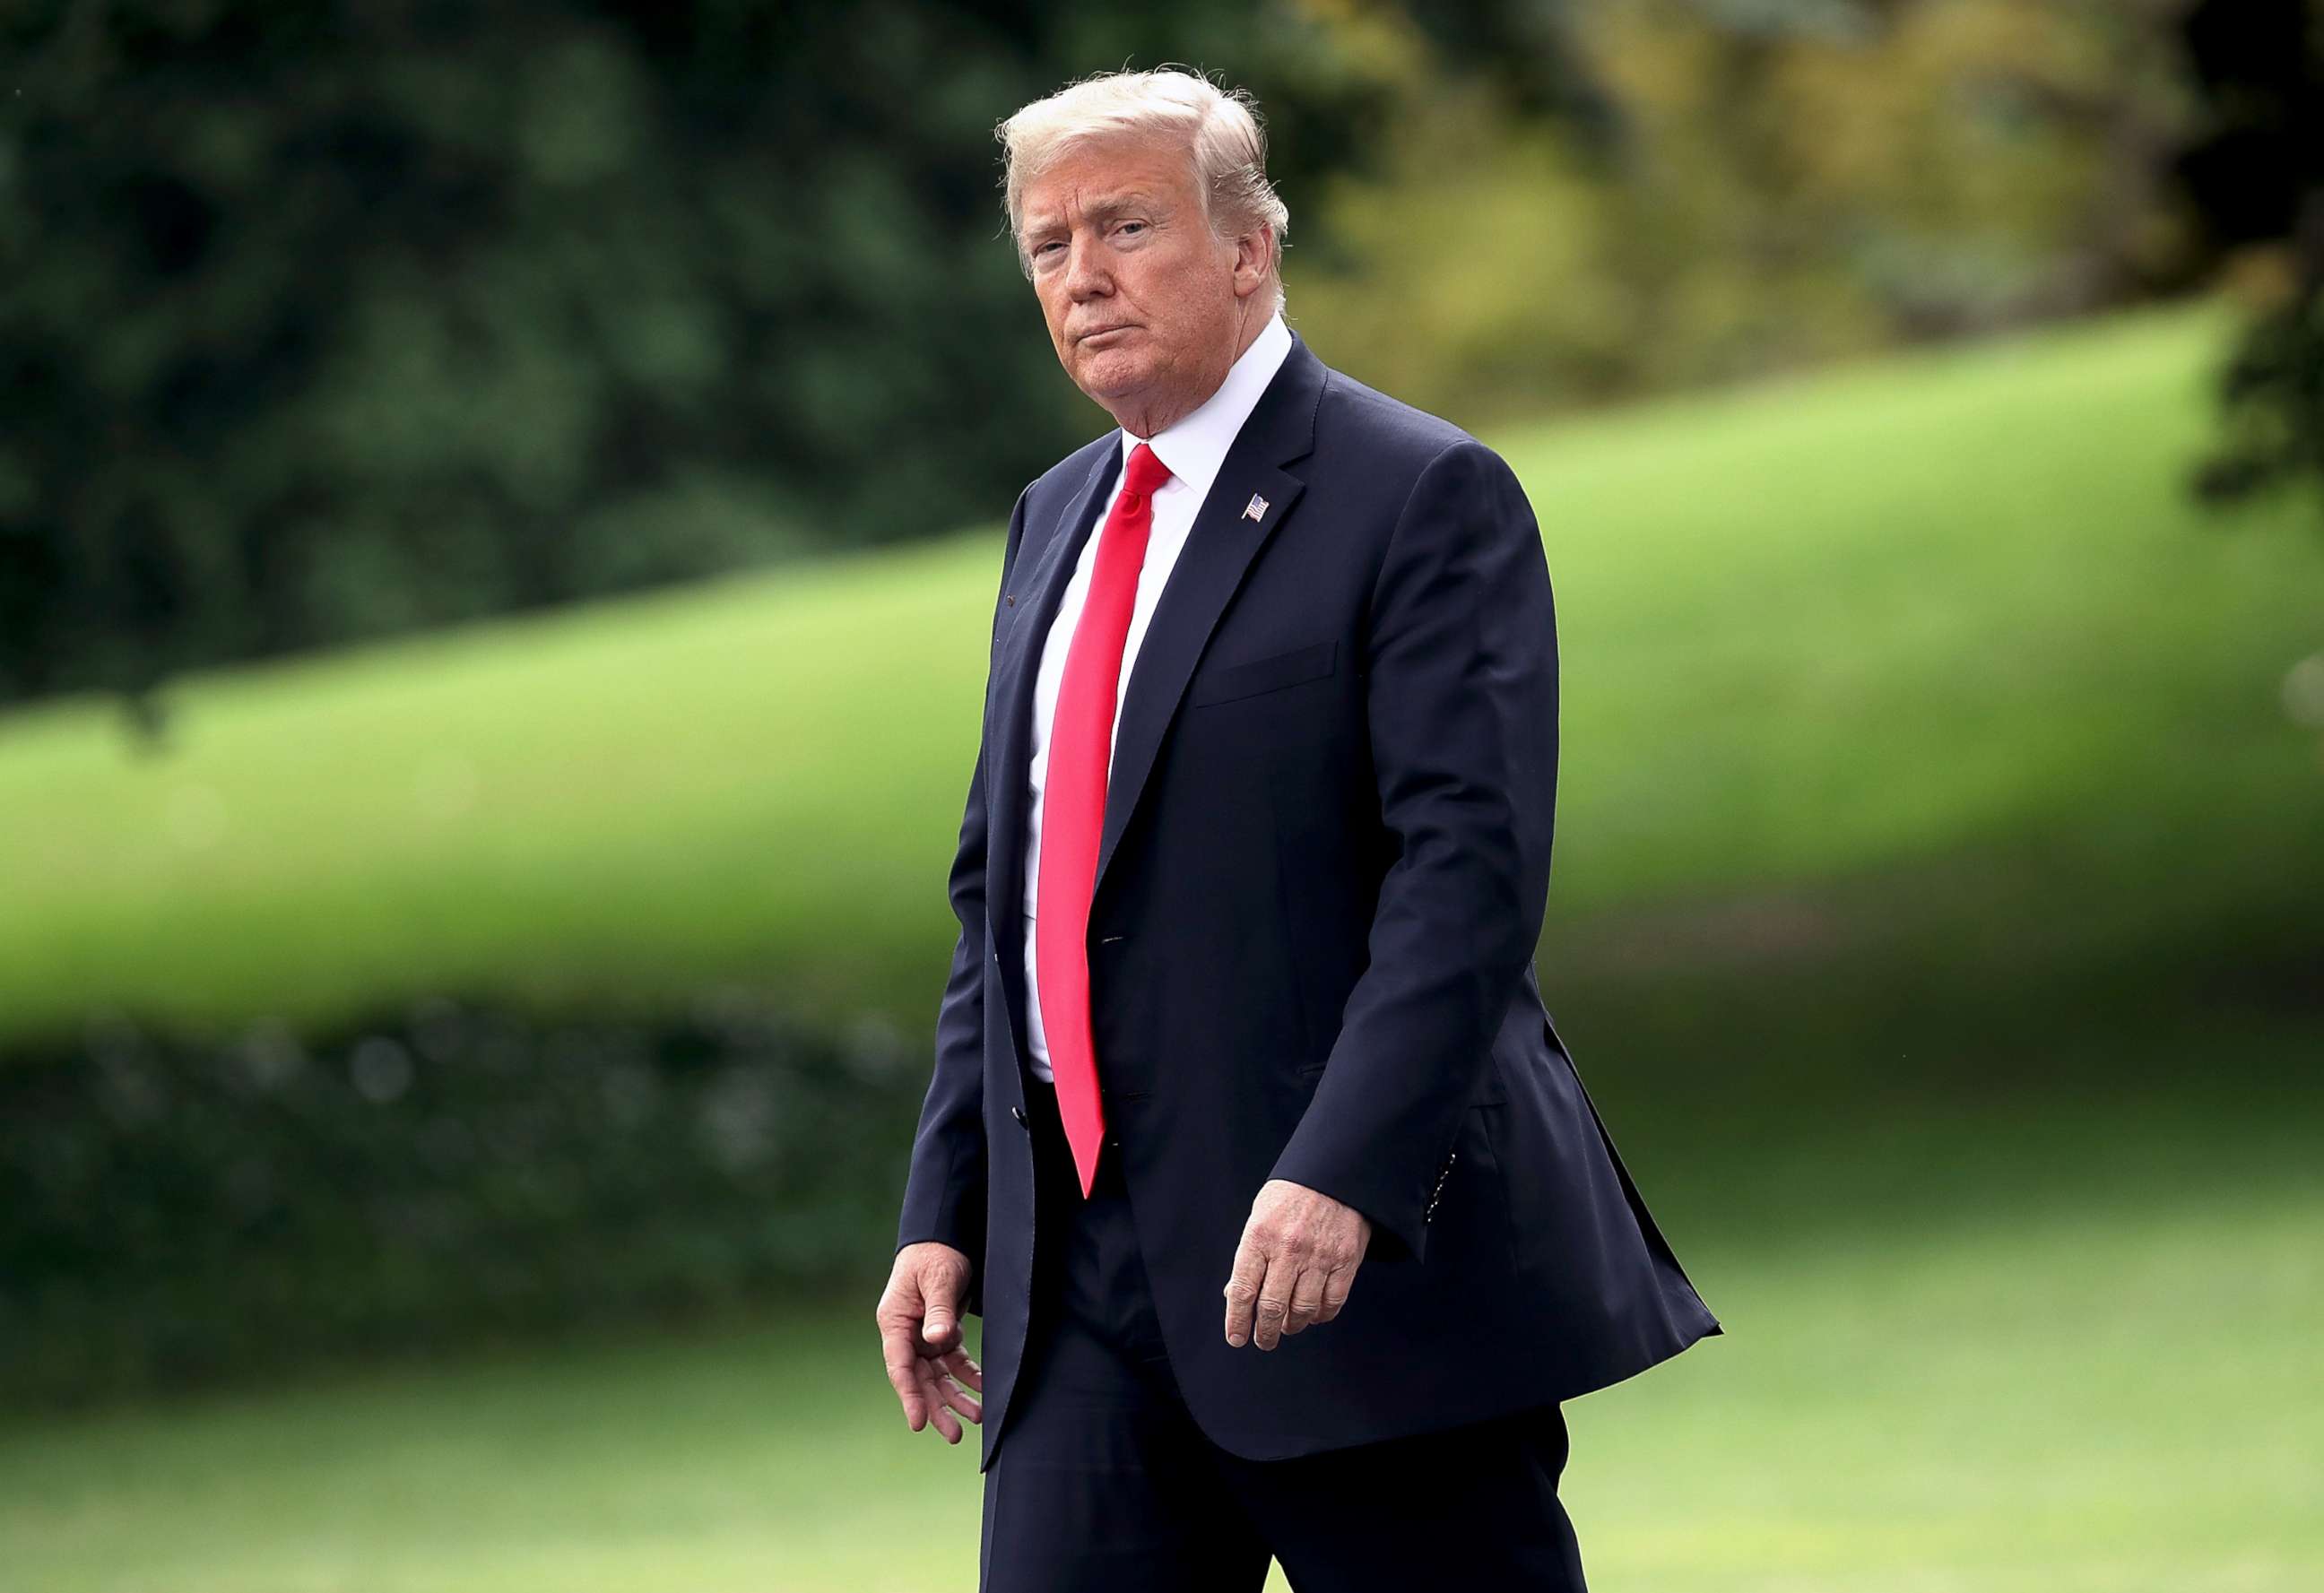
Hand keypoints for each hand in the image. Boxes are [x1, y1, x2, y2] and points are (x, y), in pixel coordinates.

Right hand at [876, 1242, 985, 1441]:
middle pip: (920, 1379)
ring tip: (977, 1417)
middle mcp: (906, 1334)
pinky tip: (984, 1390)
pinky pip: (955, 1362)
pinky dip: (968, 1376)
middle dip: (937, 1407)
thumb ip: (939, 1311)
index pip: (900, 1366)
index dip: (910, 1396)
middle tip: (955, 1434)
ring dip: (955, 1397)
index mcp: (895, 1322)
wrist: (945, 1237)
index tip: (919, 1423)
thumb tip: (937, 1340)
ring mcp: (924, 1336)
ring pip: (938, 1376)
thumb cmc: (935, 1255)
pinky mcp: (942, 1333)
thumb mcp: (938, 1280)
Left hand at [1222, 1178, 1371, 1349]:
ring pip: (1303, 1310)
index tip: (1236, 1337)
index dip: (1237, 1320)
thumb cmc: (1290, 1197)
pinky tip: (1312, 1315)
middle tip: (1263, 1340)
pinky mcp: (1346, 1261)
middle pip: (1272, 1307)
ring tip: (1287, 1326)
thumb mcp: (1259, 1218)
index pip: (1244, 1290)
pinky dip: (1320, 1316)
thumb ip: (1249, 1257)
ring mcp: (1320, 1256)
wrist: (1334, 1174)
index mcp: (1260, 1235)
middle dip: (1265, 1332)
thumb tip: (1235, 1295)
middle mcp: (1289, 1249)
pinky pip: (1332, 1303)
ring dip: (1292, 1326)